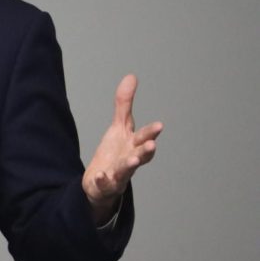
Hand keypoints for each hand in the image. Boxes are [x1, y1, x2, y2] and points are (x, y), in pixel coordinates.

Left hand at [82, 74, 162, 222]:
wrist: (102, 182)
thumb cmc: (116, 152)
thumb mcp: (119, 126)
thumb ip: (124, 104)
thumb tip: (132, 76)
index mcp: (133, 145)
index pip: (144, 138)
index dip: (151, 132)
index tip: (159, 125)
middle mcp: (129, 160)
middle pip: (140, 155)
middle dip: (146, 150)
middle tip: (152, 145)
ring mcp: (118, 174)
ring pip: (126, 170)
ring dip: (130, 165)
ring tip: (133, 160)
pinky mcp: (104, 185)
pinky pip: (104, 183)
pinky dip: (104, 180)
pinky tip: (101, 176)